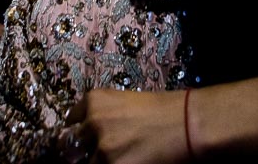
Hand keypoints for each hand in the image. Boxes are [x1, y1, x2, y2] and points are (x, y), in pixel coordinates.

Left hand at [64, 88, 189, 163]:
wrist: (189, 124)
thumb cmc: (165, 112)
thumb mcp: (125, 104)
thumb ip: (103, 117)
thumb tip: (88, 137)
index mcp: (94, 100)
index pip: (69, 123)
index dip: (76, 134)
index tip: (82, 142)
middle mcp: (93, 122)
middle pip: (69, 147)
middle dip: (79, 153)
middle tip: (91, 156)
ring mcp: (101, 149)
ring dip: (99, 163)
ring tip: (122, 157)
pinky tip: (130, 161)